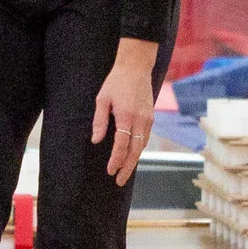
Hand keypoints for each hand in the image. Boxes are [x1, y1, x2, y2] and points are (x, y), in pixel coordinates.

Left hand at [92, 40, 158, 186]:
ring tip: (124, 172)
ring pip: (142, 146)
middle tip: (119, 181)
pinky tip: (131, 156)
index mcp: (127, 116)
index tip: (110, 171)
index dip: (116, 160)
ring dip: (133, 160)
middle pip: (135, 151)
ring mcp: (148, 119)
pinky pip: (145, 138)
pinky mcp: (151, 117)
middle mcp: (140, 120)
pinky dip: (138, 149)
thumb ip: (100, 121)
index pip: (121, 145)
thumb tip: (96, 141)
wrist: (136, 67)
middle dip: (127, 168)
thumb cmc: (116, 82)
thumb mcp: (102, 99)